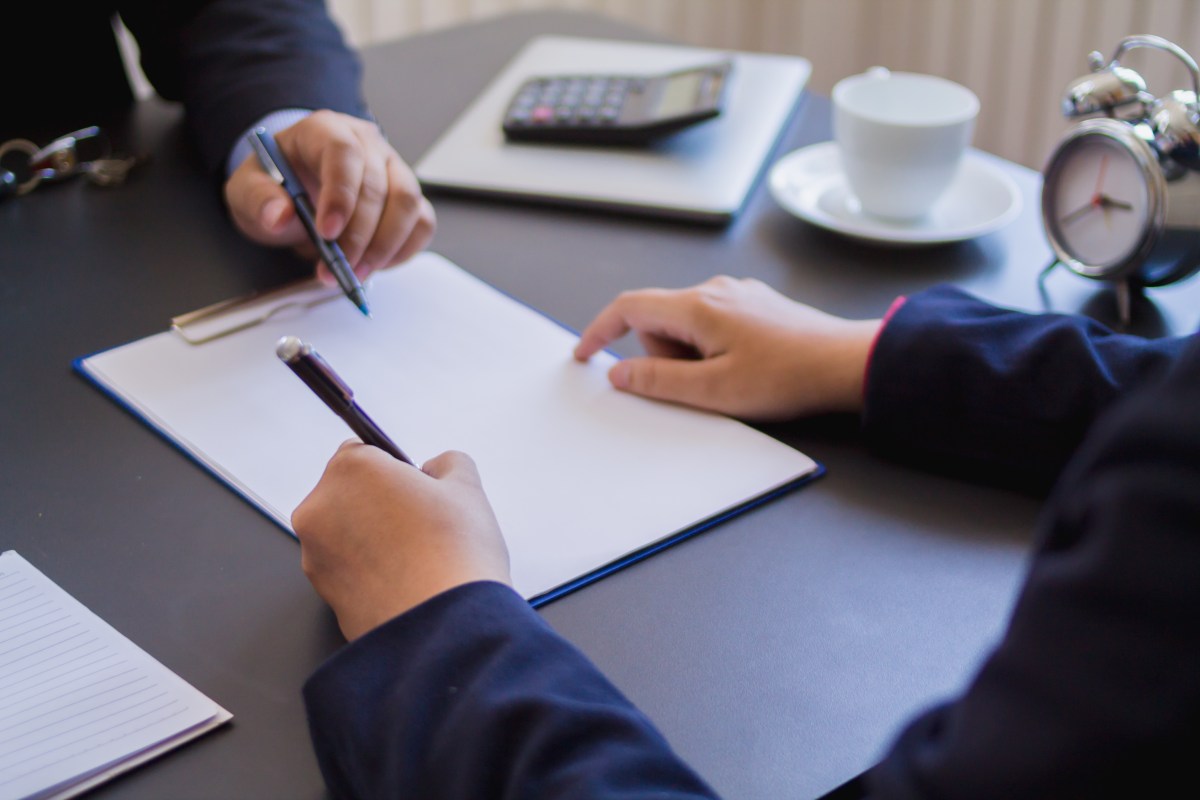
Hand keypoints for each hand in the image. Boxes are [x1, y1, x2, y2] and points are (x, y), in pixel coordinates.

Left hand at [224, 110, 435, 281]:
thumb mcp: (249, 190)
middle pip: (379, 186)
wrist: (295, 190)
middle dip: (360, 235)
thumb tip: (278, 216)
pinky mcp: (408, 197)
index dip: (340, 194)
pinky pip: (422, 223)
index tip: (327, 233)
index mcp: (325, 130)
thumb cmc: (277, 185)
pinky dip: (403, 250)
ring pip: (408, 204)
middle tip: (339, 268)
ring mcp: (393, 169)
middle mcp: (367, 144)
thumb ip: (259, 200)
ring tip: (356, 273)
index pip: (344, 153)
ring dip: (385, 246)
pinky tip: (375, 264)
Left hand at [292, 443, 510, 640]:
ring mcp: (316, 555)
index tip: (414, 487)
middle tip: (421, 524)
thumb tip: (437, 468)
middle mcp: (320, 508)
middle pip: (349, 493)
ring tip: (418, 556)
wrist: (447, 626)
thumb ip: (448, 463)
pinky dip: (369, 572)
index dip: (393, 469)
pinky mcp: (323, 594)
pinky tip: (405, 580)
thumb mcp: (468, 488)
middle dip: (379, 504)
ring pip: (346, 534)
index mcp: (350, 470)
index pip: (363, 451)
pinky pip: (347, 570)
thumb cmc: (455, 555)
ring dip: (372, 538)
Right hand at [573, 276, 881, 419]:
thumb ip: (659, 381)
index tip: (585, 354)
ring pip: (688, 324)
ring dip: (692, 354)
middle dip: (664, 355)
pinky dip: (712, 348)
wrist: (846, 364)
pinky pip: (714, 324)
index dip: (600, 329)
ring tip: (731, 379)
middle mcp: (715, 291)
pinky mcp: (757, 306)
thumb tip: (619, 373)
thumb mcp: (714, 391)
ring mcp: (739, 295)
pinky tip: (746, 369)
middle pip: (660, 319)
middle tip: (699, 385)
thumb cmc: (786, 377)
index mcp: (698, 307)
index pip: (630, 307)